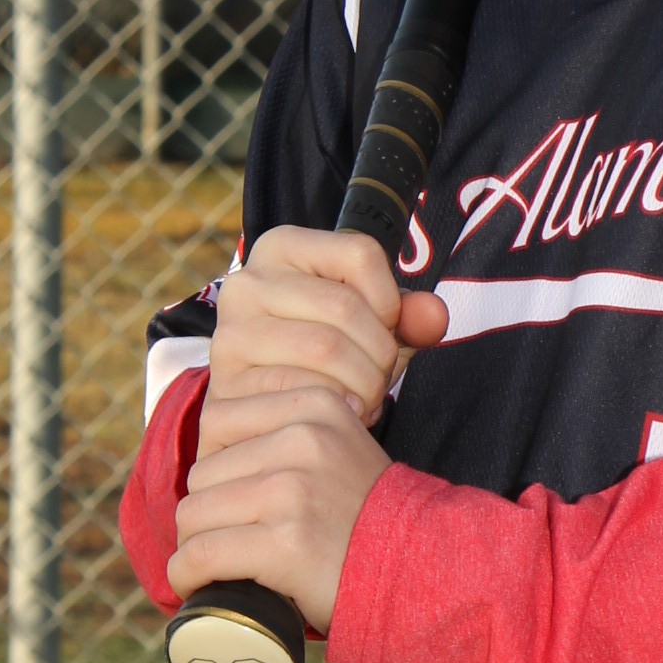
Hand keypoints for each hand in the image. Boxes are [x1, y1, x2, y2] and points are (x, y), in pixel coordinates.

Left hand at [168, 379, 392, 635]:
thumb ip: (291, 429)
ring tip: (220, 563)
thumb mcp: (338, 445)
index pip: (218, 420)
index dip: (216, 466)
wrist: (417, 568)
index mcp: (314, 406)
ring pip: (194, 514)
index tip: (232, 496)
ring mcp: (292, 491)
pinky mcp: (285, 543)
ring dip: (196, 546)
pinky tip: (194, 584)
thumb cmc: (366, 516)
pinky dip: (187, 575)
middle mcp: (303, 439)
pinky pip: (202, 555)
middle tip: (231, 539)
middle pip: (202, 473)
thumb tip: (215, 436)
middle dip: (206, 512)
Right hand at [206, 225, 446, 424]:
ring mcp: (231, 332)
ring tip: (365, 398)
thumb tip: (434, 317)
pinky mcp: (228, 383)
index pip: (361, 252)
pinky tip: (339, 415)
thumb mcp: (371, 324)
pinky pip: (300, 391)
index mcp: (281, 247)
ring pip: (326, 349)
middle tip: (381, 380)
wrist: (266, 412)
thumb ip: (410, 316)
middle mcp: (247, 281)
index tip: (386, 329)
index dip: (390, 299)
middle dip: (380, 353)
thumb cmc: (326, 353)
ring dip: (363, 385)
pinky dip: (334, 408)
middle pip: (345, 305)